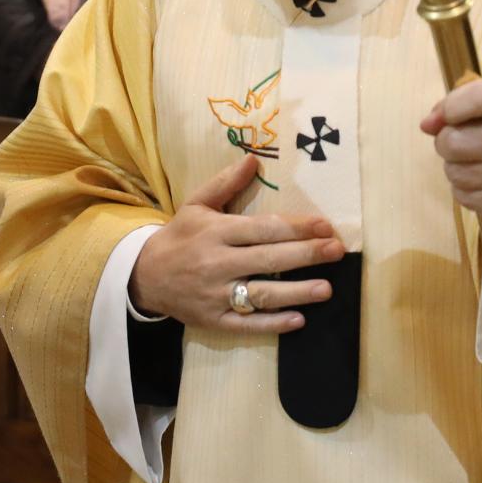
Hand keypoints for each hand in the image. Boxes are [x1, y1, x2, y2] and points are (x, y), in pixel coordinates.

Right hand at [128, 153, 342, 330]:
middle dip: (306, 255)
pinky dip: (272, 324)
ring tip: (326, 289)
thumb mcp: (196, 204)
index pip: (262, 229)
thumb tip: (253, 158)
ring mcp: (215, 295)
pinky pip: (246, 324)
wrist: (144, 276)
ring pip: (261, 294)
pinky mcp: (214, 320)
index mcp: (216, 231)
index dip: (296, 227)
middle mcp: (217, 263)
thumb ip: (225, 183)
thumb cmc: (180, 236)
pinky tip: (298, 320)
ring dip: (296, 292)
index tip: (325, 225)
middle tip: (337, 251)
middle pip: (268, 259)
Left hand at [421, 78, 481, 235]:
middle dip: (448, 145)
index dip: (451, 108)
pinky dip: (466, 191)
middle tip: (464, 146)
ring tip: (478, 166)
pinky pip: (462, 196)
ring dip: (457, 170)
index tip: (450, 116)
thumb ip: (457, 106)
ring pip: (454, 172)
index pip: (476, 97)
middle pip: (452, 142)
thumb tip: (427, 125)